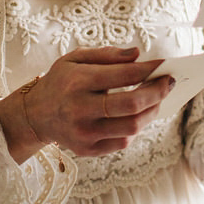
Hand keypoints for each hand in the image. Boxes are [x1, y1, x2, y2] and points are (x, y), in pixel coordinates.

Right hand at [0, 46, 173, 159]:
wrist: (34, 115)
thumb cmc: (61, 81)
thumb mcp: (75, 58)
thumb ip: (106, 54)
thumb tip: (137, 54)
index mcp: (78, 81)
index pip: (123, 75)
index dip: (148, 70)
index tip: (164, 64)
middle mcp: (80, 109)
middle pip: (131, 105)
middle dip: (157, 92)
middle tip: (170, 82)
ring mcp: (84, 133)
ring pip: (131, 127)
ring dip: (152, 112)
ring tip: (158, 99)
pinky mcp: (87, 150)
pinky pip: (123, 142)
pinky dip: (136, 128)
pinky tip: (139, 115)